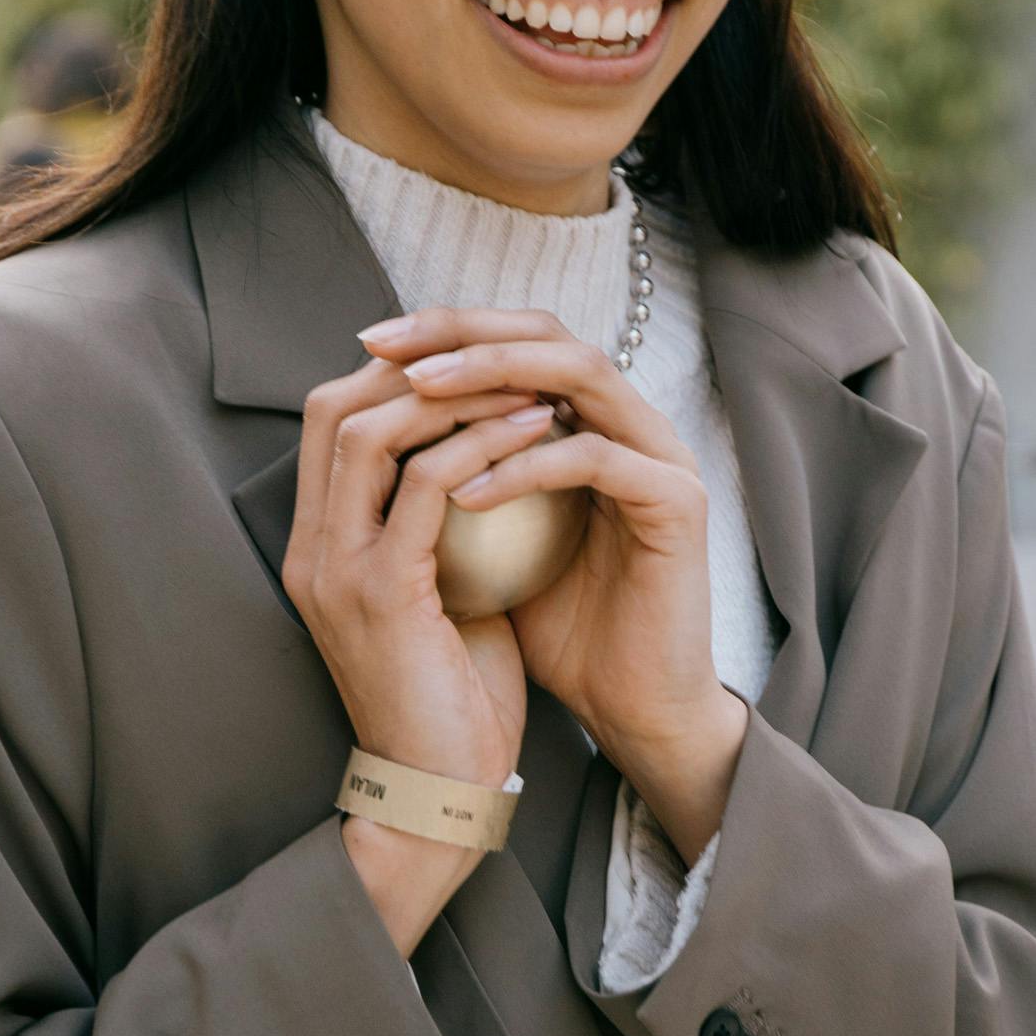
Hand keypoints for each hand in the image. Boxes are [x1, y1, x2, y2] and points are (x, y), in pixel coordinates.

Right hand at [287, 351, 558, 947]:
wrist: (439, 794)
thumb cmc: (450, 702)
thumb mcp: (437, 600)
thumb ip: (439, 533)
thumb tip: (487, 465)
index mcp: (316, 549)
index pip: (329, 423)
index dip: (393, 378)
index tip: (475, 367)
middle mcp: (311, 551)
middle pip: (333, 407)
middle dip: (416, 366)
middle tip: (499, 355)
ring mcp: (337, 570)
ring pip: (372, 432)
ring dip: (454, 395)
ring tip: (527, 381)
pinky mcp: (382, 593)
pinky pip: (427, 486)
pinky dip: (483, 446)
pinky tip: (539, 433)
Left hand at [359, 308, 746, 854]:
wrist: (629, 706)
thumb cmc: (553, 631)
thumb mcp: (483, 543)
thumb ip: (447, 478)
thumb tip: (358, 430)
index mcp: (588, 420)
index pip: (516, 340)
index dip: (444, 329)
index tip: (369, 342)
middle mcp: (630, 422)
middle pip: (547, 332)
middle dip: (462, 330)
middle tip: (390, 346)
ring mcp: (661, 454)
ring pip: (578, 373)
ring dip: (492, 377)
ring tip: (420, 394)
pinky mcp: (677, 500)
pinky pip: (594, 458)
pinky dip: (525, 467)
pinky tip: (464, 491)